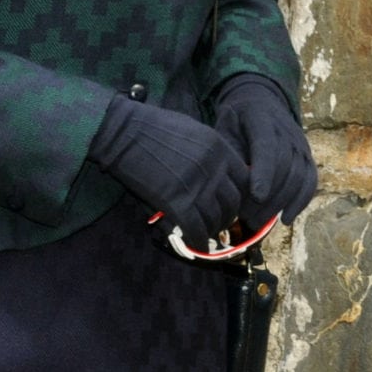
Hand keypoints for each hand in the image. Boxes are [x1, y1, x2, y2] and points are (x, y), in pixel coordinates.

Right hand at [87, 95, 246, 243]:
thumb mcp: (194, 131)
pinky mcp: (177, 203)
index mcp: (219, 148)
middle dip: (228, 215)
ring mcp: (197, 186)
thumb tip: (218, 169)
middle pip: (233, 201)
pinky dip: (199, 240)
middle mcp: (214, 168)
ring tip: (208, 232)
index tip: (233, 202)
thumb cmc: (155, 127)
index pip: (245, 178)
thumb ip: (210, 151)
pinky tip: (197, 244)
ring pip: (216, 218)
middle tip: (221, 221)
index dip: (242, 194)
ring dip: (213, 229)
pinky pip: (196, 229)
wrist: (126, 133)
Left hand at [214, 76, 316, 226]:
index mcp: (262, 119)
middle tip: (245, 217)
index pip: (268, 146)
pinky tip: (286, 219)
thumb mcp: (224, 127)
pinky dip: (301, 202)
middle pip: (284, 166)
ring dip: (280, 203)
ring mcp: (300, 144)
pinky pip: (310, 181)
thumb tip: (228, 182)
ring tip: (257, 222)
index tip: (257, 196)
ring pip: (298, 176)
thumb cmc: (236, 121)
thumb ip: (228, 151)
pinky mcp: (307, 157)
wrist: (260, 102)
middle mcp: (287, 131)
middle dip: (268, 196)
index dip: (265, 171)